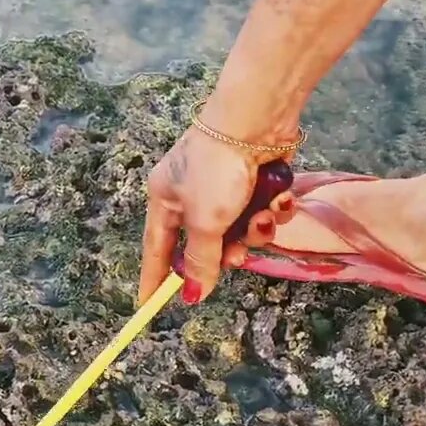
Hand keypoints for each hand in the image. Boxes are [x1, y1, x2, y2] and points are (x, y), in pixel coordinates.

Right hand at [138, 127, 297, 304]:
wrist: (256, 120)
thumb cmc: (218, 170)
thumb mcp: (206, 221)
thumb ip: (201, 261)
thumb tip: (193, 294)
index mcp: (165, 198)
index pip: (157, 249)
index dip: (155, 278)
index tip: (148, 306)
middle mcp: (191, 193)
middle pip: (205, 245)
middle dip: (225, 252)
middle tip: (237, 258)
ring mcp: (225, 187)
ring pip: (238, 231)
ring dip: (253, 229)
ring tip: (261, 216)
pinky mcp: (255, 181)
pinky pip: (260, 212)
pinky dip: (270, 209)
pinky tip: (276, 197)